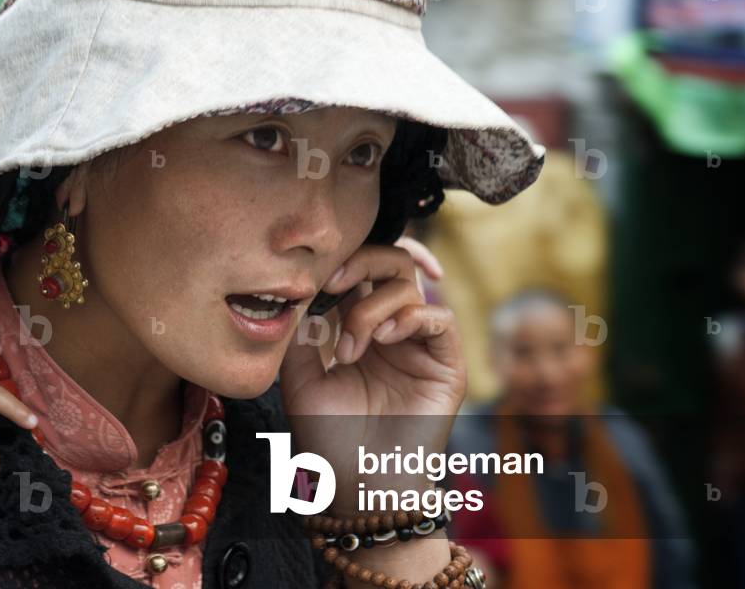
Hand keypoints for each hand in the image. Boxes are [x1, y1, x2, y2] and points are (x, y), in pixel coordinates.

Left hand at [278, 242, 465, 511]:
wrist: (356, 484)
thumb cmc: (327, 437)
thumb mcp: (299, 377)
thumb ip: (303, 331)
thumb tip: (306, 289)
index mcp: (359, 327)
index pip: (363, 271)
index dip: (347, 259)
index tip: (320, 274)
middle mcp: (392, 330)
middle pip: (393, 263)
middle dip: (364, 262)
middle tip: (335, 284)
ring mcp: (419, 345)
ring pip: (411, 287)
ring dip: (373, 307)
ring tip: (351, 348)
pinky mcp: (445, 365)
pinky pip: (440, 318)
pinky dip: (410, 317)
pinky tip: (383, 339)